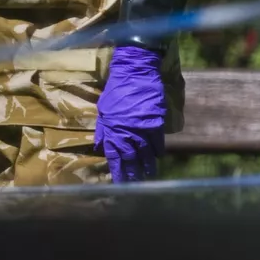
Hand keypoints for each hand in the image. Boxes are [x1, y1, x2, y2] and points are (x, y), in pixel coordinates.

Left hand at [94, 44, 165, 182]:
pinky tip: (157, 158)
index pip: (114, 158)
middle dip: (133, 174)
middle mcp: (128, 134)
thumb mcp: (103, 110)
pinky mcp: (156, 123)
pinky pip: (158, 142)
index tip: (120, 183)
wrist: (135, 74)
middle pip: (131, 159)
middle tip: (136, 185)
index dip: (118, 172)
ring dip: (147, 167)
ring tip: (148, 177)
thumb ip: (103, 130)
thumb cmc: (116, 91)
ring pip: (146, 154)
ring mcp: (143, 130)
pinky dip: (157, 151)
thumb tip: (100, 147)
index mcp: (113, 131)